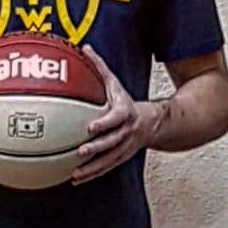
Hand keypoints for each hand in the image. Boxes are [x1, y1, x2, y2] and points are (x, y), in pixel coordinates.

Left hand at [71, 45, 165, 184]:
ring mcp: (125, 147)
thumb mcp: (115, 83)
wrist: (152, 123)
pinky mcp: (121, 157)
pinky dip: (92, 174)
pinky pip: (106, 167)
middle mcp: (127, 131)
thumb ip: (100, 67)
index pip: (116, 118)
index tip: (90, 127)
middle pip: (113, 142)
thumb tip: (84, 48)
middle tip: (80, 152)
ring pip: (109, 159)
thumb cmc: (126, 102)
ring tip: (75, 173)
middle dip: (97, 148)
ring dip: (93, 167)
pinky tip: (76, 179)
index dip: (104, 123)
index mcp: (125, 112)